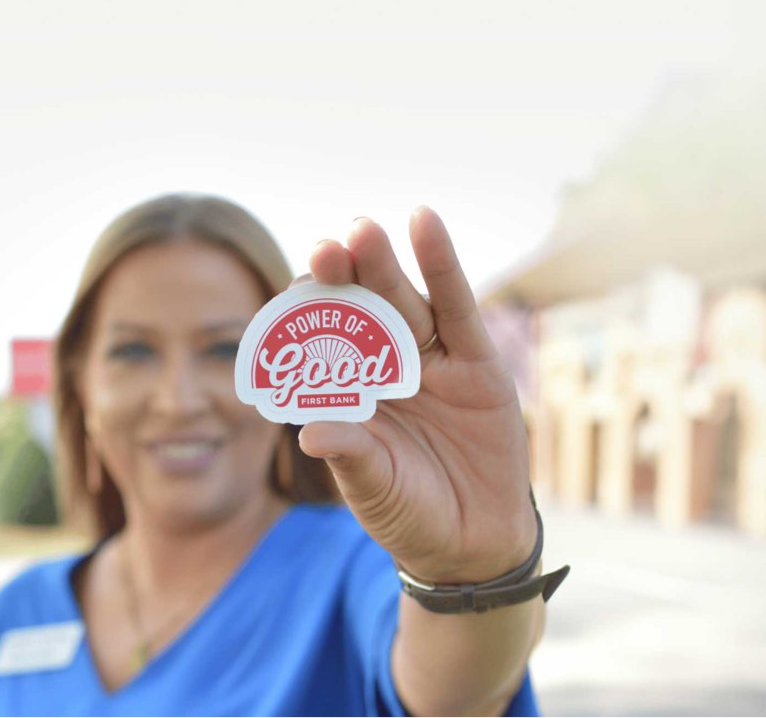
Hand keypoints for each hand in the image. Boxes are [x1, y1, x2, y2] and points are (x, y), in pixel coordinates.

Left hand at [297, 207, 537, 583]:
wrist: (474, 544)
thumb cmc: (409, 513)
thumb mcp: (374, 489)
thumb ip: (351, 455)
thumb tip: (309, 431)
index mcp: (348, 392)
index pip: (319, 342)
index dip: (305, 314)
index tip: (290, 290)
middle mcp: (383, 367)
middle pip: (359, 310)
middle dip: (342, 277)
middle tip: (325, 248)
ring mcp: (429, 360)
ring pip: (402, 301)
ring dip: (383, 264)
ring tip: (363, 230)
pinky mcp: (475, 362)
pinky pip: (457, 307)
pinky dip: (442, 264)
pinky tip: (425, 222)